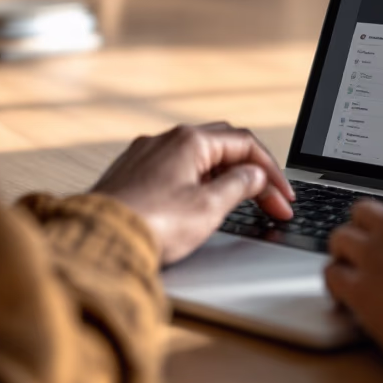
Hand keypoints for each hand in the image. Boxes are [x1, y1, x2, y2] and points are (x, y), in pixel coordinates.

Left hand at [92, 123, 294, 264]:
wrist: (99, 242)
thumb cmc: (150, 224)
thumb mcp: (209, 207)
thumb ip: (239, 186)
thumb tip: (255, 177)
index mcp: (189, 140)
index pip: (245, 144)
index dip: (271, 172)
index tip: (284, 198)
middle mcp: (165, 140)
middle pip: (223, 147)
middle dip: (251, 173)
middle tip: (270, 201)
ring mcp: (145, 156)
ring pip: (198, 159)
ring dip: (225, 178)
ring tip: (241, 206)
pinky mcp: (132, 174)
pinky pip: (175, 170)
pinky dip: (199, 183)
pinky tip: (202, 204)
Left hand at [326, 177, 382, 360]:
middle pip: (366, 209)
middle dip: (368, 227)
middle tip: (375, 247)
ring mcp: (375, 253)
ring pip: (341, 236)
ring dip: (346, 251)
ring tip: (352, 267)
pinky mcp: (358, 286)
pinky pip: (331, 273)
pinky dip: (334, 281)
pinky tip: (341, 294)